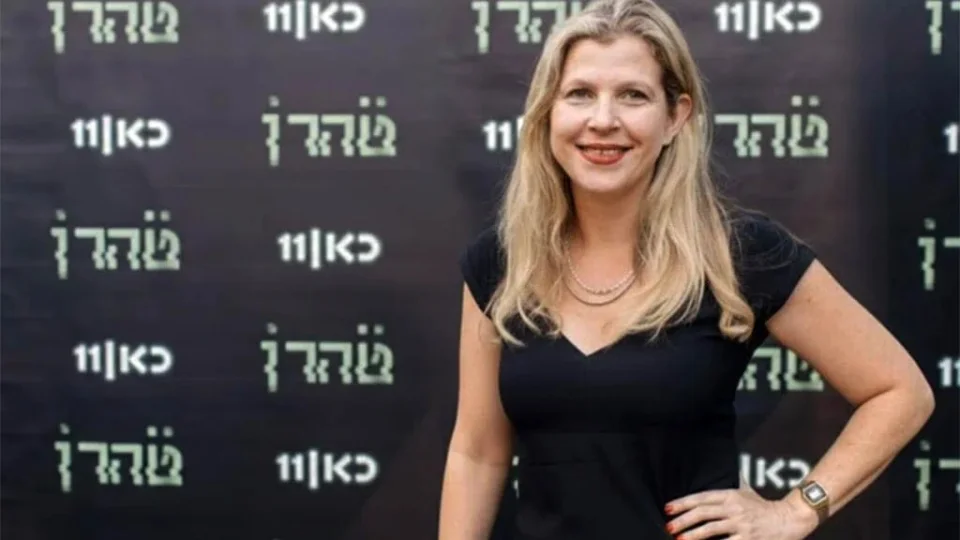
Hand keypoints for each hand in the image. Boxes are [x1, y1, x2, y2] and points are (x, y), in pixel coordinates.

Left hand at [664, 477, 818, 539]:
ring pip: (711, 529)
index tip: (668, 508)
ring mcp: (740, 524)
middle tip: (669, 526)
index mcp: (730, 496)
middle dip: (683, 520)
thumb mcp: (748, 491)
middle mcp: (733, 508)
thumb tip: (732, 467)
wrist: (790, 519)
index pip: (701, 497)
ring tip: (679, 539)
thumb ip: (736, 482)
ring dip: (693, 534)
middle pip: (702, 513)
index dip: (683, 503)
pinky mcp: (748, 539)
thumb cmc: (765, 507)